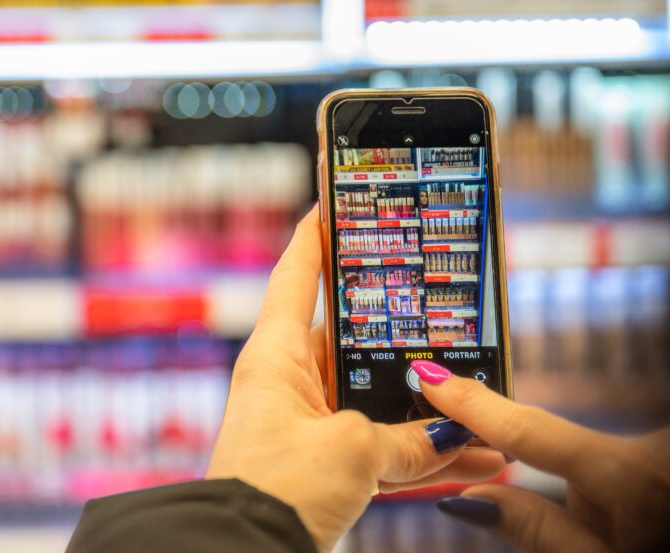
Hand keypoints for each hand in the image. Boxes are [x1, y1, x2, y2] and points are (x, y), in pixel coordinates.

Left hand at [206, 209, 505, 550]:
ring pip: (373, 394)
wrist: (242, 550)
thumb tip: (452, 438)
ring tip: (473, 385)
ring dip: (419, 400)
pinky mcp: (322, 460)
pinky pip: (378, 443)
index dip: (316, 235)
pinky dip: (418, 450)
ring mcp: (306, 420)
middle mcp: (288, 380)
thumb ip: (408, 441)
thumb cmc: (274, 487)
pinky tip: (468, 453)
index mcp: (276, 355)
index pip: (297, 275)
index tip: (334, 199)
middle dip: (398, 326)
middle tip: (440, 300)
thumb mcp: (352, 453)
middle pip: (349, 334)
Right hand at [412, 360, 669, 552]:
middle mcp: (651, 447)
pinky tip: (646, 518)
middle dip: (568, 488)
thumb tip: (466, 497)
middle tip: (608, 538)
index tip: (430, 376)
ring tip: (638, 535)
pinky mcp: (666, 450)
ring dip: (607, 498)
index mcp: (626, 475)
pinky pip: (632, 462)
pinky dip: (630, 492)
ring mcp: (663, 446)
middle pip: (573, 453)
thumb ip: (534, 531)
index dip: (473, 406)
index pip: (527, 431)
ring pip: (606, 463)